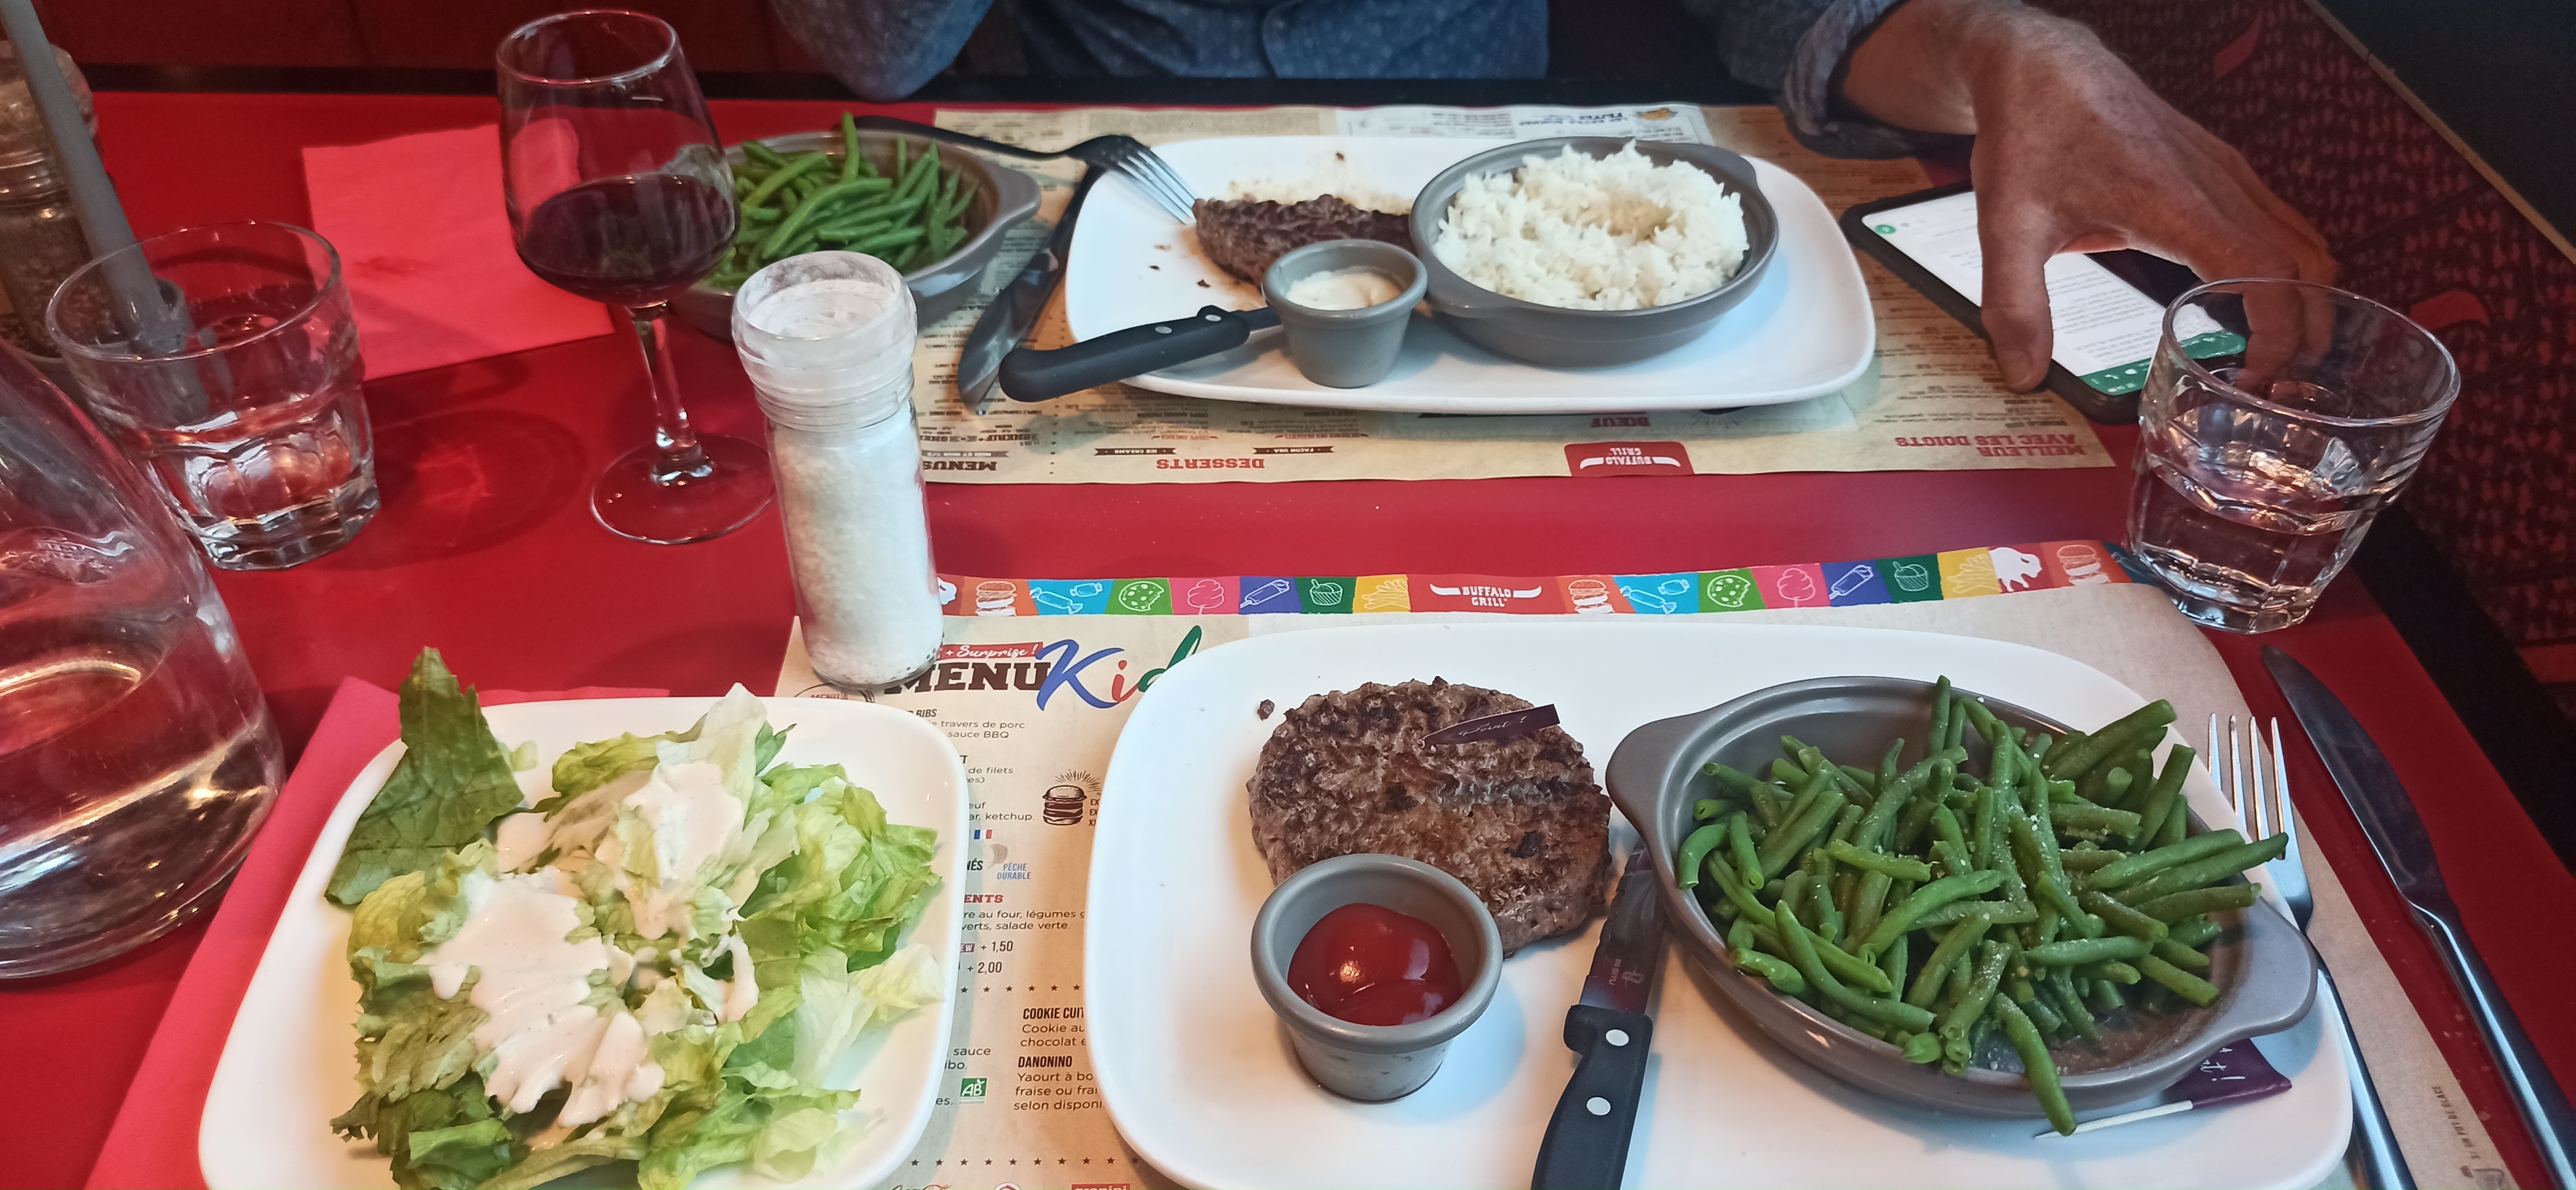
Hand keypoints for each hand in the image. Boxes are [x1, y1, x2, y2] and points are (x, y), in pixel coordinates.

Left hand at [1844, 0, 2335, 389]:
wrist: (2042, 67)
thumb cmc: (2030, 134)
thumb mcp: (2008, 225)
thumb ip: (2015, 304)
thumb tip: (2024, 376)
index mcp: (2177, 202)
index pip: (2265, 274)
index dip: (2279, 333)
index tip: (2263, 380)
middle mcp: (2217, 184)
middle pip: (2302, 263)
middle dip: (2307, 329)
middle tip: (2280, 389)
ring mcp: (2225, 172)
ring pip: (2300, 240)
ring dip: (2304, 298)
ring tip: (2279, 357)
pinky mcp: (2220, 168)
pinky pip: (2278, 221)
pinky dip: (2287, 267)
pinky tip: (2257, 303)